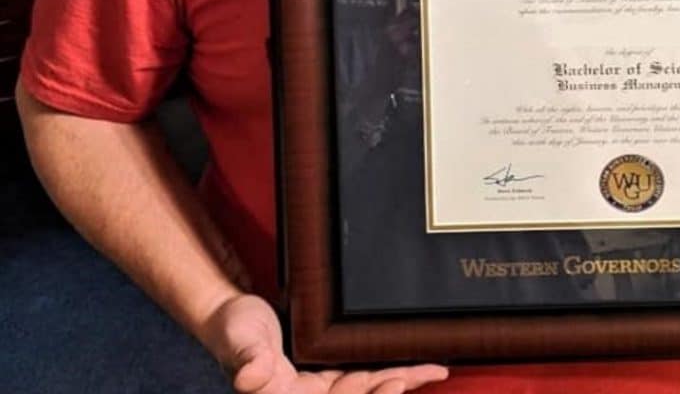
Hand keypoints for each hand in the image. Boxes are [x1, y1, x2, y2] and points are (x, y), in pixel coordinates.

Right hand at [204, 294, 448, 393]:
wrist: (233, 312)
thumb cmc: (233, 328)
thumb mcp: (239, 340)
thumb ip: (246, 359)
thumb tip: (251, 377)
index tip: (392, 385)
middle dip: (390, 389)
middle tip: (422, 375)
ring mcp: (320, 382)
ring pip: (364, 386)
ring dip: (396, 381)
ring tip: (429, 371)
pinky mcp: (327, 367)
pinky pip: (361, 370)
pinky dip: (386, 368)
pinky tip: (410, 366)